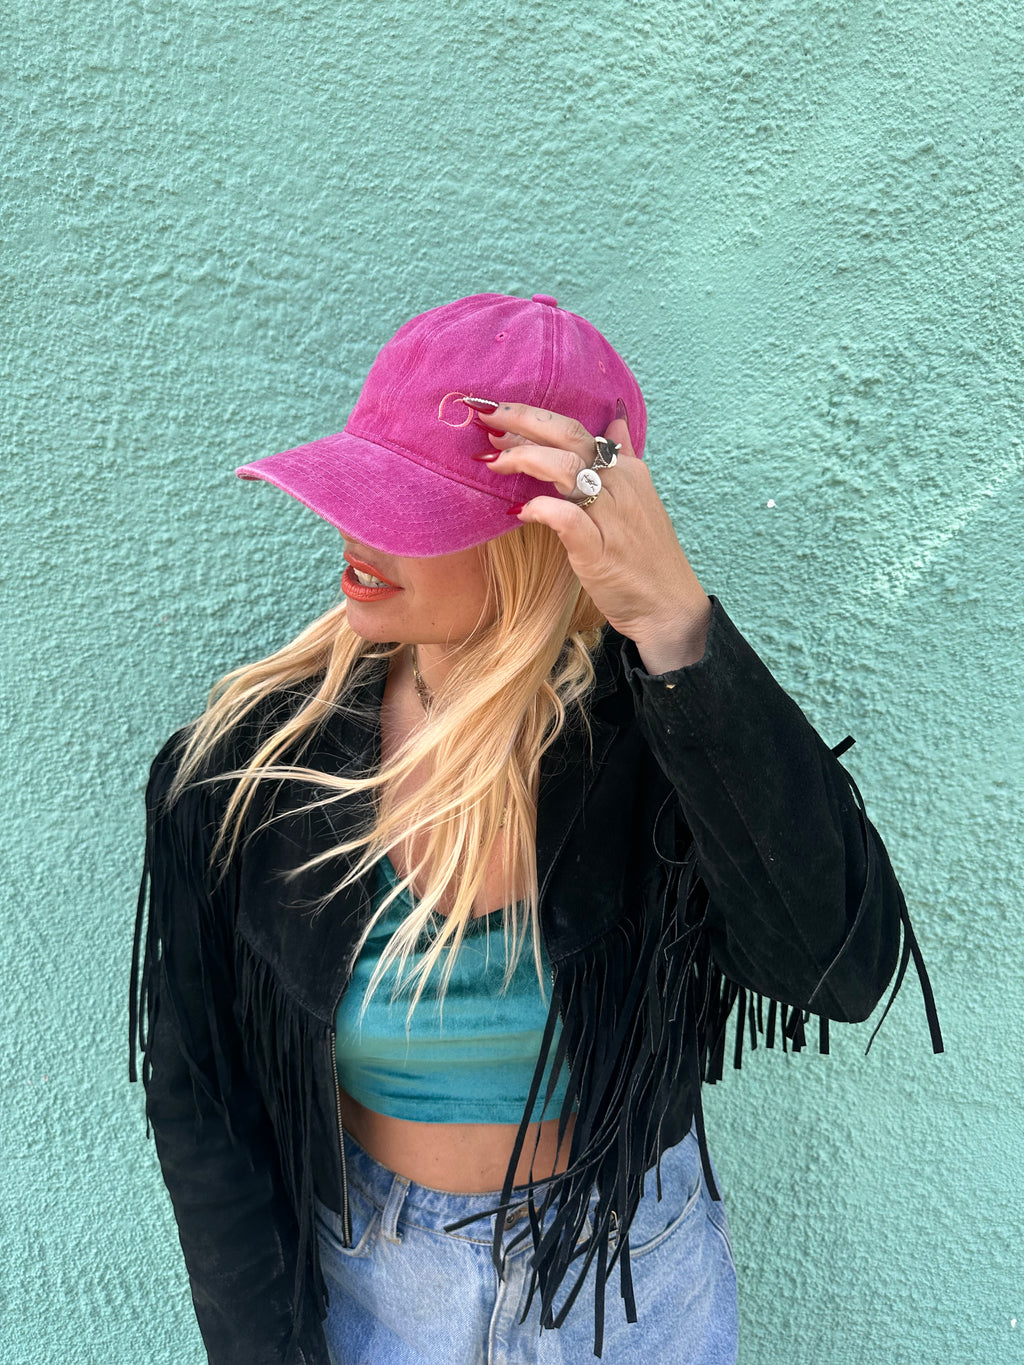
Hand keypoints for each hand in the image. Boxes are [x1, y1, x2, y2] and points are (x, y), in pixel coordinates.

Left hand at [469, 401, 712, 671]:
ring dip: (526, 459)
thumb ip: (624, 456)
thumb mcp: (639, 496)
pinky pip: (567, 519)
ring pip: (567, 469)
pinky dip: (542, 509)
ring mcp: (610, 518)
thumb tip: (616, 421)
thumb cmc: (646, 554)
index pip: (575, 430)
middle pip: (569, 438)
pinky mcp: (598, 551)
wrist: (668, 606)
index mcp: (625, 470)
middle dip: (523, 422)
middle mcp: (619, 486)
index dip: (534, 418)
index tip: (499, 415)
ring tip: (494, 462)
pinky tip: (520, 511)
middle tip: (487, 420)